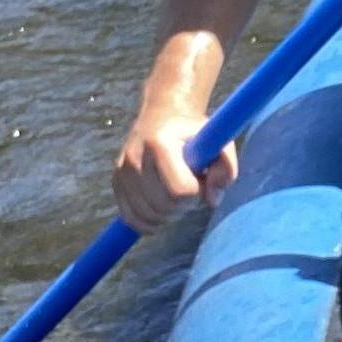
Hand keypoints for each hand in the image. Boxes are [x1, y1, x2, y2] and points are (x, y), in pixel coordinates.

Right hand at [113, 102, 236, 232]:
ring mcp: (122, 172)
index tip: (200, 179)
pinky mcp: (116, 183)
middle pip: (163, 205)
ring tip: (177, 195)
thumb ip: (226, 167)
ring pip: (147, 215)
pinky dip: (148, 222)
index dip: (197, 191)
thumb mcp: (217, 140)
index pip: (180, 190)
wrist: (162, 118)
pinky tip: (161, 211)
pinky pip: (130, 217)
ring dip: (168, 214)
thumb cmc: (192, 133)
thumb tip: (212, 200)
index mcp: (159, 144)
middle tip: (190, 188)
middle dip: (184, 204)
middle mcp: (134, 157)